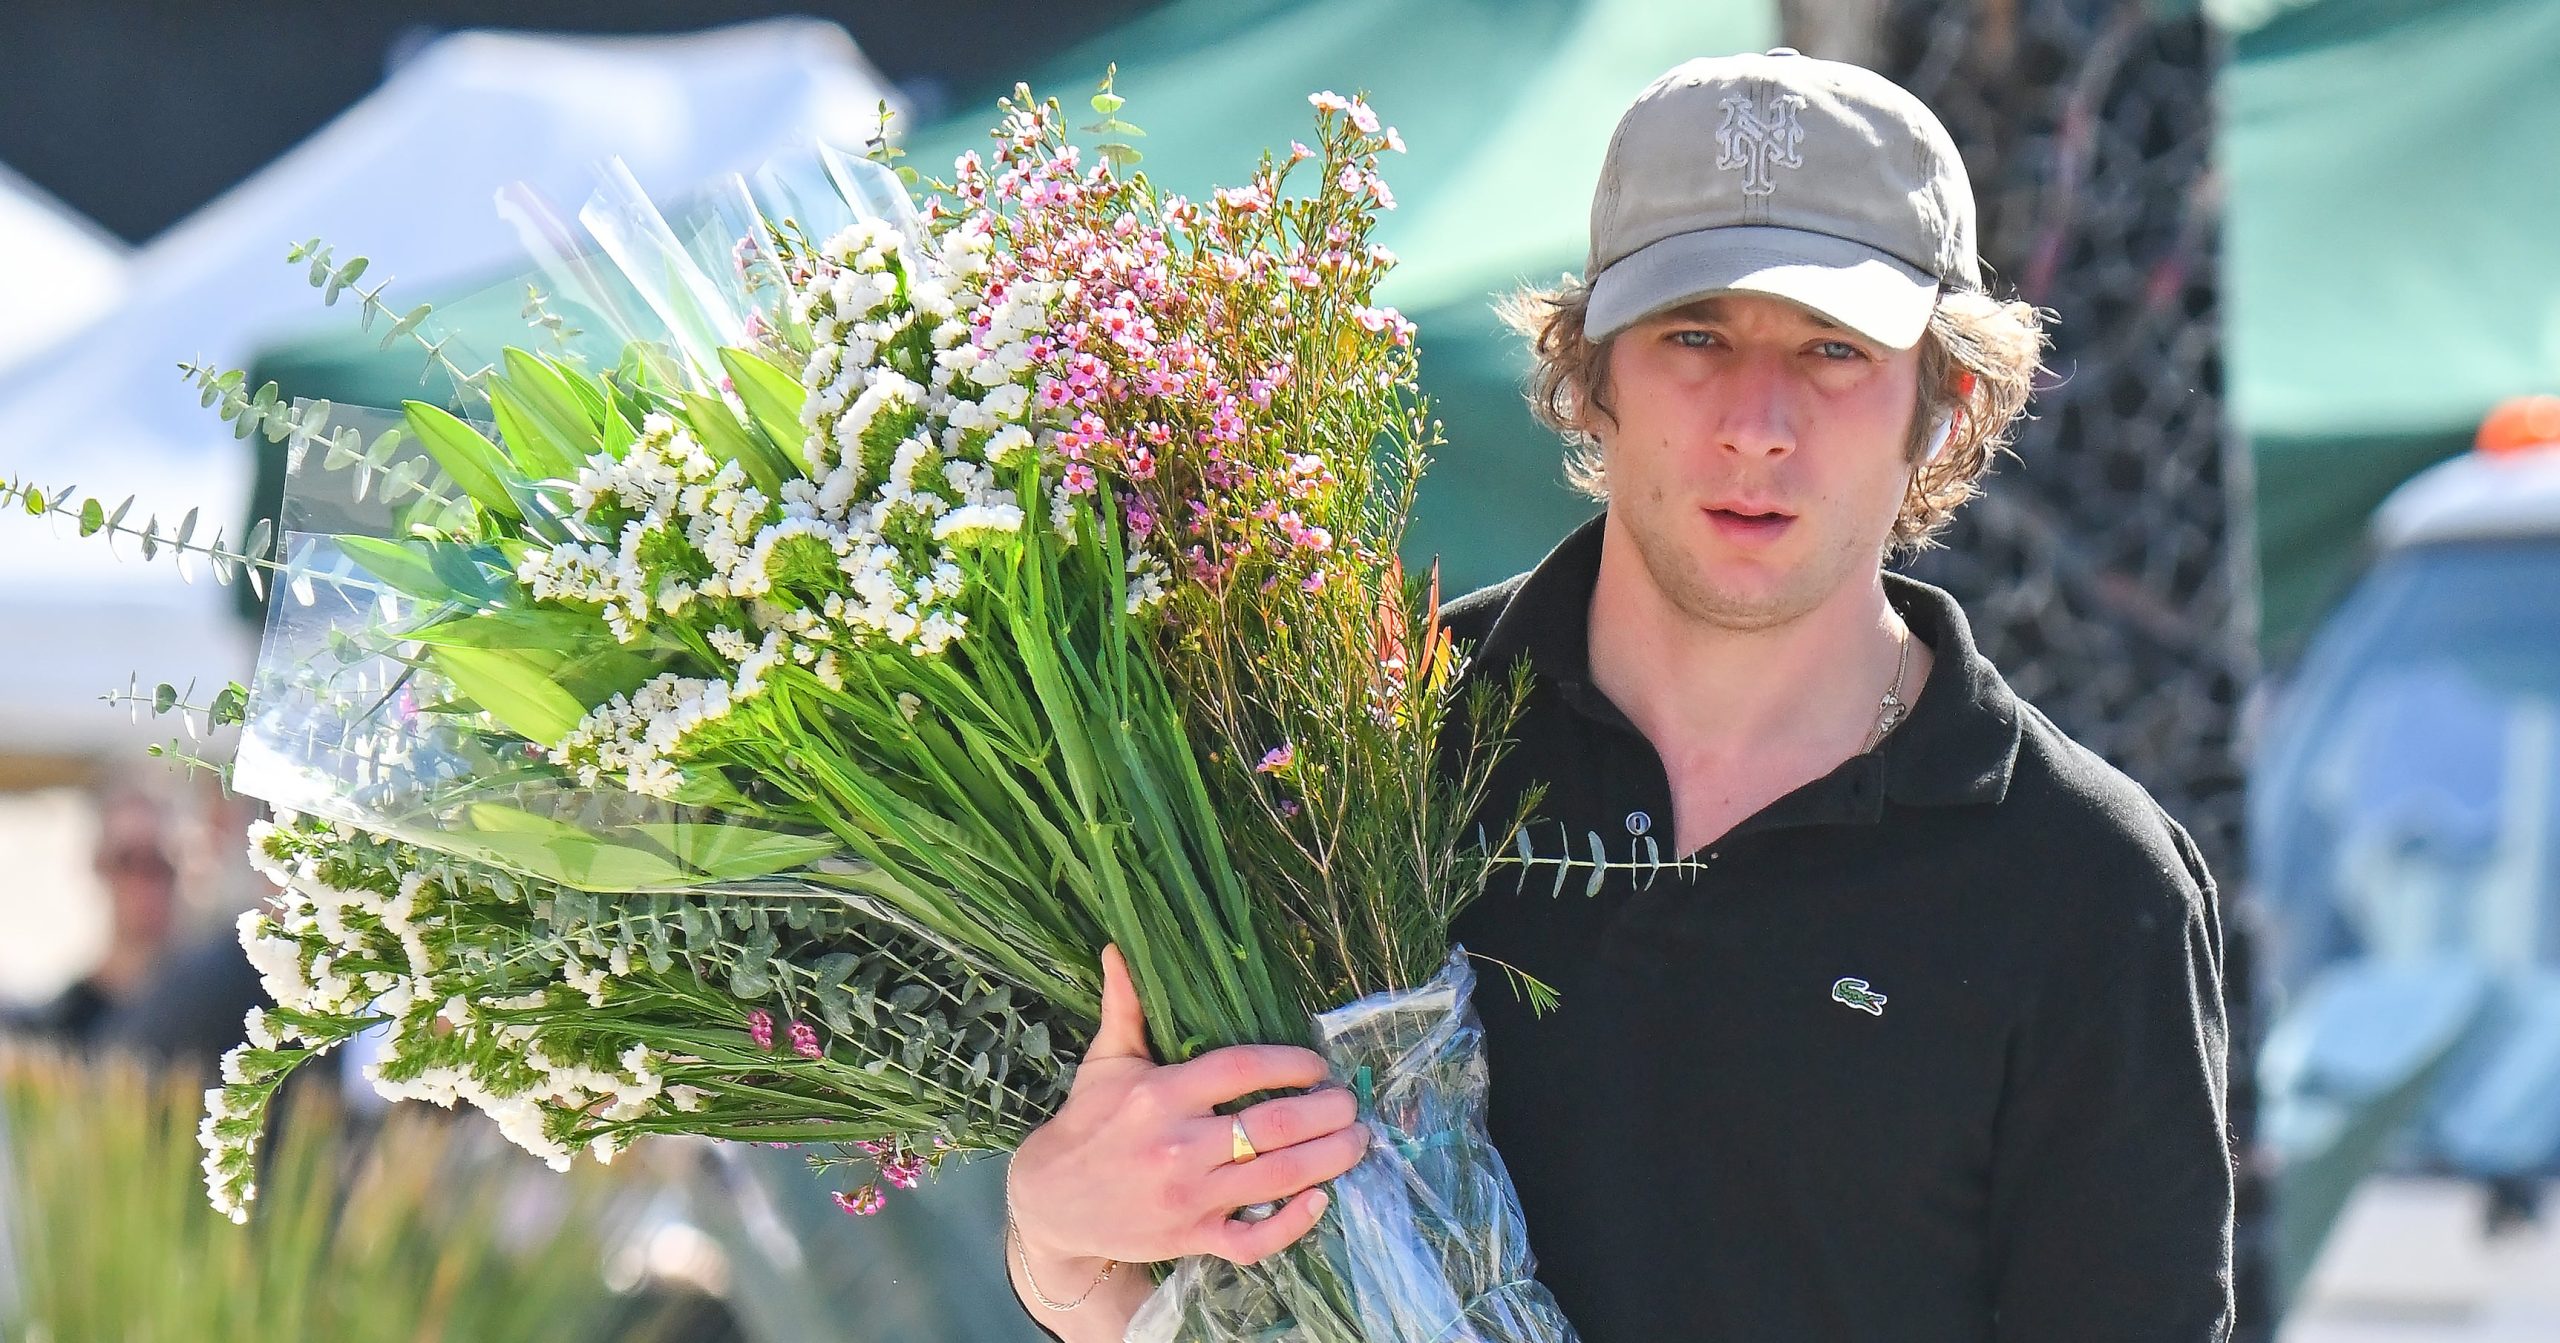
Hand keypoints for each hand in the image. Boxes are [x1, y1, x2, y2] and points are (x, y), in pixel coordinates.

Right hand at [1009, 945, 1368, 1274]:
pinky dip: (1291, 1225)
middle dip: (1326, 1112)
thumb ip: (1124, 1007)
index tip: (1317, 1064)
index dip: (1290, 1063)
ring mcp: (1188, 1197)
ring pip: (1276, 1179)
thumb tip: (1120, 948)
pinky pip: (1253, 1240)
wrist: (1050, 1201)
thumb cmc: (1087, 1123)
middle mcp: (1178, 1145)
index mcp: (1160, 1094)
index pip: (1242, 1069)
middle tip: (1350, 1102)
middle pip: (1273, 1125)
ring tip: (1357, 1141)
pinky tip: (1319, 1201)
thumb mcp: (1104, 1062)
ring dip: (1329, 1159)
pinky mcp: (1191, 1238)